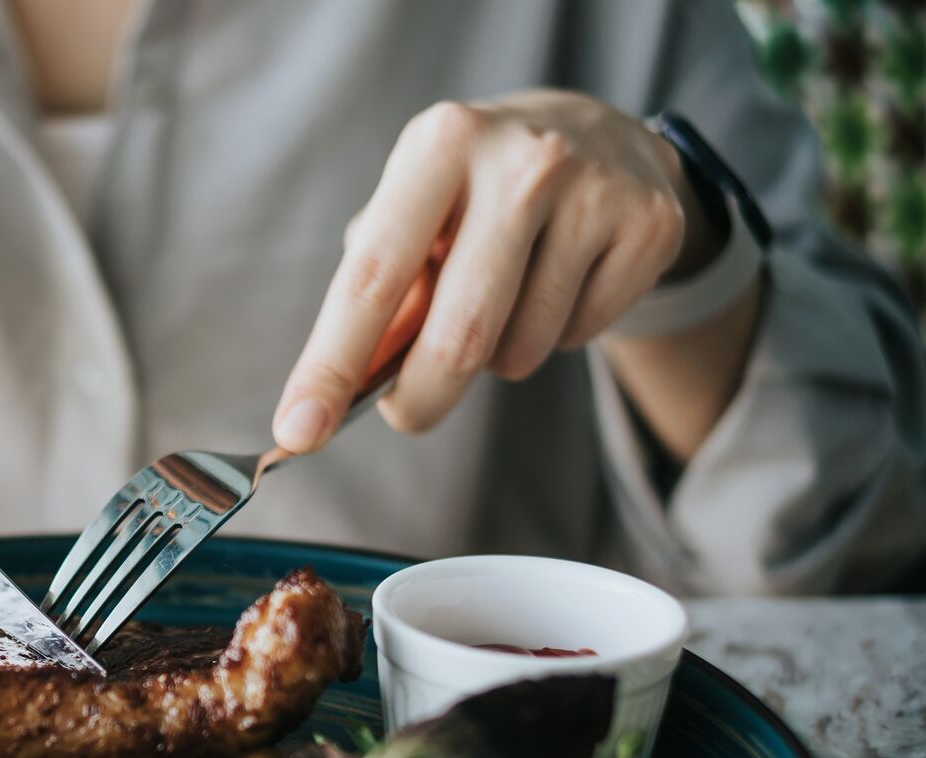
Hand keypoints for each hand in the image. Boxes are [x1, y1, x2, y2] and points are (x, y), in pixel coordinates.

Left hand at [274, 90, 715, 452]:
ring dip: (495, 357)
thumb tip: (344, 391)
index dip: (332, 365)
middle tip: (407, 415)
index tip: (299, 431)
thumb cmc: (472, 195)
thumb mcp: (413, 215)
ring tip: (503, 299)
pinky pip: (577, 339)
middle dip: (420, 399)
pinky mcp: (650, 225)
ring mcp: (595, 189)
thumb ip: (377, 296)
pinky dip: (555, 338)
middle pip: (457, 337)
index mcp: (439, 145)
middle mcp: (521, 159)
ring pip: (519, 350)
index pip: (373, 278)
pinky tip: (560, 282)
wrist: (597, 134)